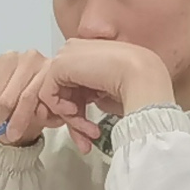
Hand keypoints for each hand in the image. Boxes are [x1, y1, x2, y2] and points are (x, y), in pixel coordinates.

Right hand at [0, 48, 65, 141]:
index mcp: (48, 69)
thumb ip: (46, 115)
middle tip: (4, 133)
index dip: (18, 120)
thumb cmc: (44, 98)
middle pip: (7, 98)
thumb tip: (34, 116)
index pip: (27, 97)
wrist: (33, 83)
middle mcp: (29, 59)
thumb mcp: (51, 110)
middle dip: (4, 120)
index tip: (12, 136)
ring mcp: (9, 58)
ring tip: (1, 120)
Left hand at [43, 37, 174, 119]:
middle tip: (87, 138)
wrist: (142, 76)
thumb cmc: (137, 84)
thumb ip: (90, 95)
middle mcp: (76, 51)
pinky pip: (48, 94)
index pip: (75, 87)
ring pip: (57, 96)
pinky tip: (77, 113)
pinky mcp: (59, 64)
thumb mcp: (108, 91)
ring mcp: (66, 55)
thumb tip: (76, 110)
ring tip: (89, 132)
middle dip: (75, 121)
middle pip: (65, 93)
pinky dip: (60, 110)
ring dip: (73, 120)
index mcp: (90, 54)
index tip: (91, 131)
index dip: (81, 112)